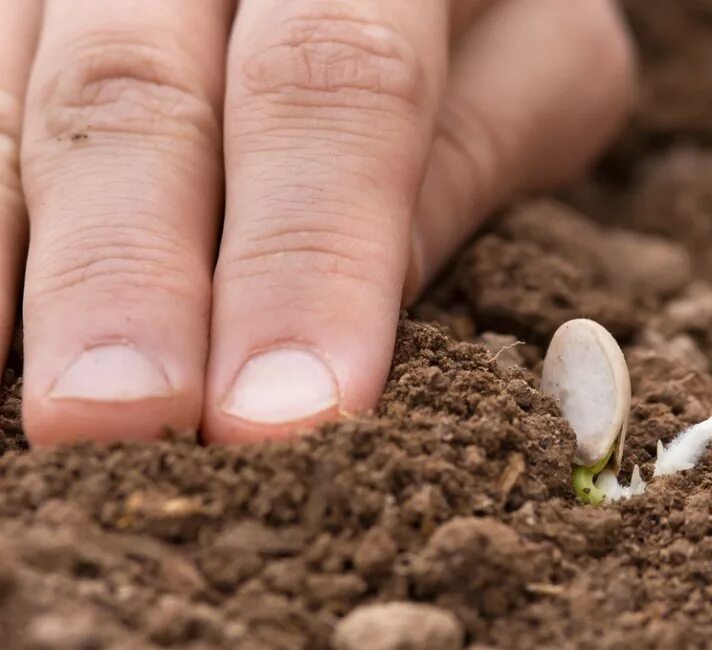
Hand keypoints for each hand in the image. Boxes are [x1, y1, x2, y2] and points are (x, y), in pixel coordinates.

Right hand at [0, 0, 633, 444]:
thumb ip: (470, 152)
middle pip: (140, 90)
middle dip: (126, 275)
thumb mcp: (542, 54)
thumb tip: (357, 320)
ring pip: (17, 95)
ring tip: (23, 410)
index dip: (305, 253)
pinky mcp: (27, 2)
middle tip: (119, 427)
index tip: (283, 412)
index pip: (336, 81)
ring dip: (19, 259)